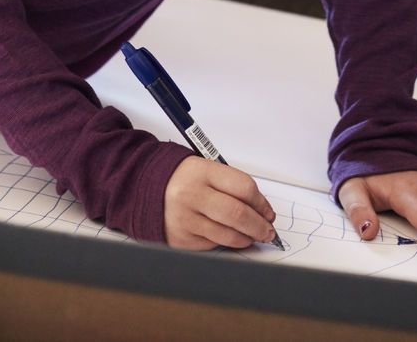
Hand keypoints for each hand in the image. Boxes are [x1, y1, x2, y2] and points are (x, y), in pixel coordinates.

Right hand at [163, 157, 279, 249]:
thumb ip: (234, 187)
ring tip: (253, 236)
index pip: (243, 188)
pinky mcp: (181, 239)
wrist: (148, 188)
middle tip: (268, 231)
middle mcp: (192, 195)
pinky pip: (213, 245)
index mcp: (202, 172)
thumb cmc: (185, 180)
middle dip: (259, 226)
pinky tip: (229, 237)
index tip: (268, 212)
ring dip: (247, 238)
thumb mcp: (208, 171)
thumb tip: (262, 211)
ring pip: (228, 235)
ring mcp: (185, 219)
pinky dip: (226, 243)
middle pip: (237, 214)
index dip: (262, 203)